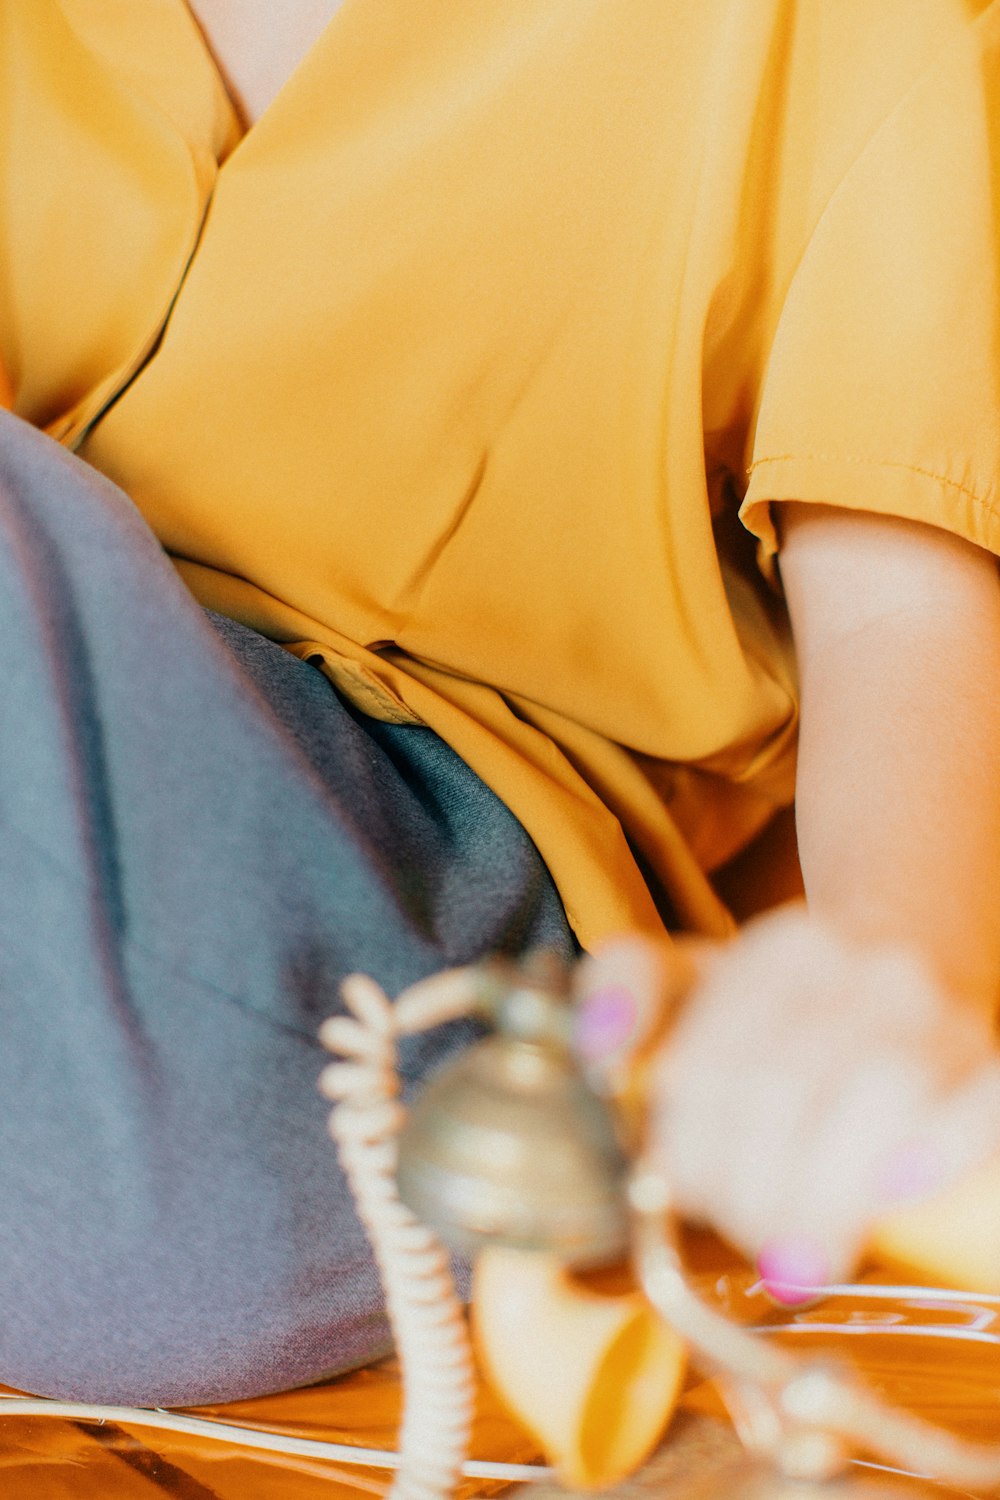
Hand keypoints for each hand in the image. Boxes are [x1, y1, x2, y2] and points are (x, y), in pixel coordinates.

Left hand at [579, 907, 999, 1297]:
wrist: (911, 961)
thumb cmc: (787, 1002)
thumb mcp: (693, 978)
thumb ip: (626, 994)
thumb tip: (600, 1047)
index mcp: (780, 949)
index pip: (713, 1059)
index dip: (690, 1143)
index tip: (681, 1192)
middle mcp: (862, 965)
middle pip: (786, 1087)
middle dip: (749, 1185)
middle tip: (742, 1234)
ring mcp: (938, 1008)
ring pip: (877, 1093)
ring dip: (825, 1192)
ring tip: (797, 1254)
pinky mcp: (992, 1058)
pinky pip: (982, 1103)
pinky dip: (940, 1150)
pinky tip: (893, 1196)